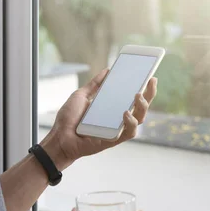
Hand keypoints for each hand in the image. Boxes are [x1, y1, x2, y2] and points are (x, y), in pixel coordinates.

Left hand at [41, 70, 157, 169]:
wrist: (58, 137)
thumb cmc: (69, 119)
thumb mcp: (81, 96)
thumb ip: (95, 85)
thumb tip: (107, 71)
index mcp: (112, 108)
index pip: (133, 98)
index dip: (145, 89)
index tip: (150, 76)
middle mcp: (118, 119)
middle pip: (141, 108)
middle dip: (149, 94)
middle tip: (150, 81)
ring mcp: (117, 130)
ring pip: (139, 120)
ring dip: (142, 107)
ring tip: (138, 95)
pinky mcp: (113, 140)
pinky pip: (128, 133)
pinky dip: (130, 123)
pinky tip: (125, 113)